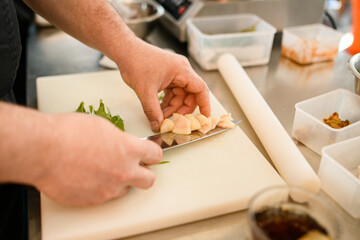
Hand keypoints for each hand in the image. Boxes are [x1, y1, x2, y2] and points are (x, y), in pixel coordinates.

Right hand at [35, 113, 161, 205]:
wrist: (43, 150)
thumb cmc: (68, 133)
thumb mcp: (103, 127)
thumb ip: (120, 139)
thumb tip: (122, 144)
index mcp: (129, 150)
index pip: (156, 154)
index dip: (153, 154)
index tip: (150, 155)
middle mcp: (123, 172)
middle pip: (149, 180)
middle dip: (144, 174)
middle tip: (133, 168)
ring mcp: (109, 189)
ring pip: (124, 190)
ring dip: (118, 182)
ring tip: (100, 170)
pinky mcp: (93, 200)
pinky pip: (103, 196)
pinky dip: (99, 189)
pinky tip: (86, 178)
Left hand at [116, 38, 210, 131]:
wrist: (125, 50)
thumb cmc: (136, 63)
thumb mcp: (145, 91)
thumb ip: (153, 111)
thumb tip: (158, 126)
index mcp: (182, 70)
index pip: (200, 89)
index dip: (204, 104)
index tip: (204, 117)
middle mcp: (181, 71)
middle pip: (190, 95)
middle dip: (182, 110)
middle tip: (173, 122)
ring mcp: (174, 73)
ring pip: (180, 95)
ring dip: (172, 107)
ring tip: (161, 118)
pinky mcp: (167, 75)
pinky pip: (172, 92)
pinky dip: (167, 102)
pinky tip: (158, 110)